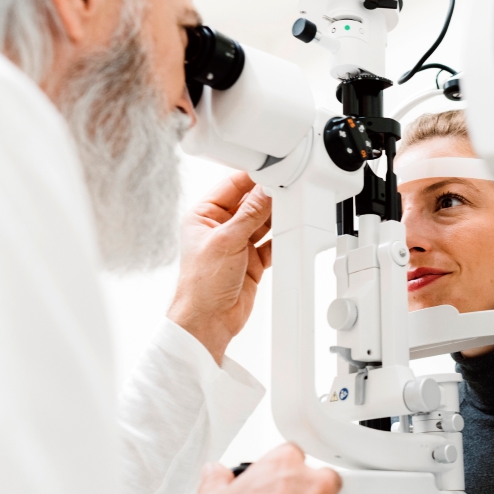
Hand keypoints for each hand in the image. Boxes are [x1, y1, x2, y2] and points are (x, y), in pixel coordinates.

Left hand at [168, 172, 271, 363]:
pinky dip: (282, 237)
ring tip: (292, 208)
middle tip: (288, 190)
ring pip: (263, 222)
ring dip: (276, 217)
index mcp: (204, 215)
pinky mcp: (252, 260)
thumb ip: (250, 215)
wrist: (209, 321)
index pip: (231, 186)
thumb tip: (265, 192)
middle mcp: (220, 228)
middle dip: (268, 198)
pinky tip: (290, 231)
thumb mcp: (227, 241)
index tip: (272, 172)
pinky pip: (272, 242)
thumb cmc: (200, 285)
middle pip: (250, 203)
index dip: (252, 178)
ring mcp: (238, 244)